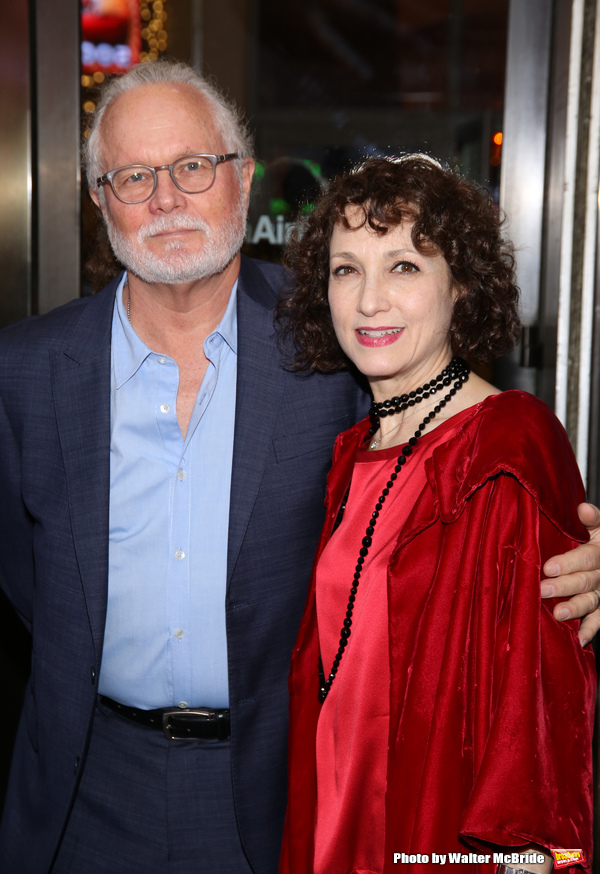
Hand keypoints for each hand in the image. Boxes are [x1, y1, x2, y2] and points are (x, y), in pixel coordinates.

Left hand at [541, 502, 599, 645]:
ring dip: (575, 608)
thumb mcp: (599, 527)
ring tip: (558, 614)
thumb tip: (583, 508)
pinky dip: (590, 630)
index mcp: (599, 551)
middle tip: (543, 590)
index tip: (548, 567)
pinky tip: (579, 639)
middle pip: (586, 581)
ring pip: (591, 601)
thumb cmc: (599, 540)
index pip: (585, 558)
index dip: (568, 563)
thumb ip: (592, 518)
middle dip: (564, 586)